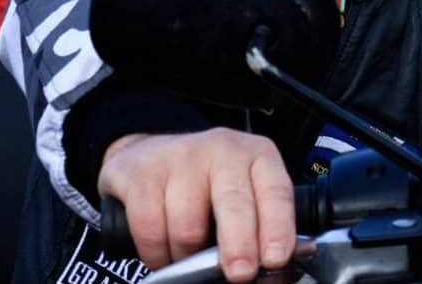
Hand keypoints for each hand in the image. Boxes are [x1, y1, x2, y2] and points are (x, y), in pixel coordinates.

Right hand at [97, 127, 295, 281]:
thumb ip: (258, 226)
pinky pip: (150, 228)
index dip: (278, 228)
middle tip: (241, 274)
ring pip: (188, 226)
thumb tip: (270, 271)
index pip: (275, 192)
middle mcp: (223, 149)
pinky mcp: (143, 173)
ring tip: (189, 261)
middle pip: (234, 203)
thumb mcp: (243, 192)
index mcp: (258, 155)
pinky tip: (163, 255)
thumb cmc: (207, 183)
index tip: (276, 259)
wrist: (149, 152)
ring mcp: (181, 157)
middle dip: (239, 246)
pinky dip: (157, 253)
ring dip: (188, 258)